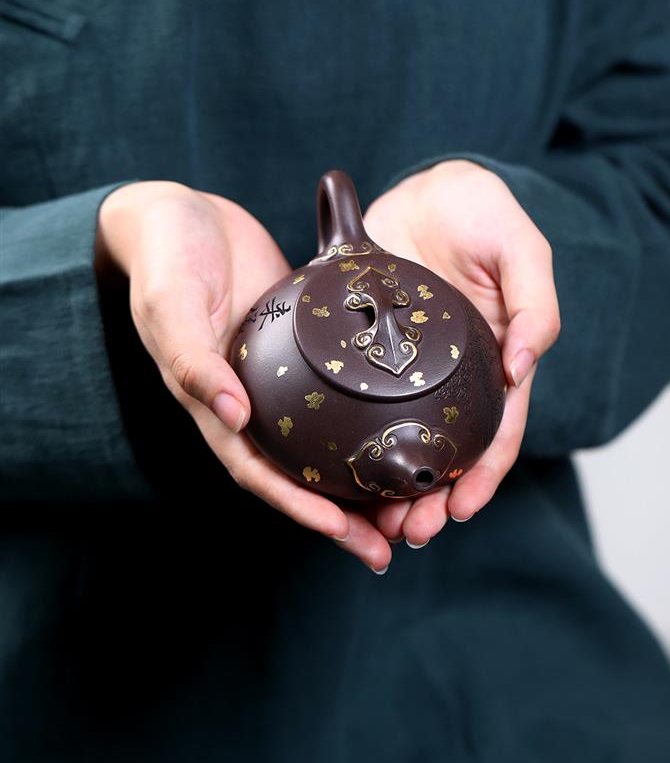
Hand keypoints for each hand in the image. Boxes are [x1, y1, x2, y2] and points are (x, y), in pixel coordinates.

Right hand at [95, 181, 392, 572]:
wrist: (177, 215)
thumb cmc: (167, 258)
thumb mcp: (172, 304)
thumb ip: (193, 360)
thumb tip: (234, 416)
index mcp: (213, 404)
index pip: (257, 472)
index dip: (297, 506)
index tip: (342, 530)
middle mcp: (247, 403)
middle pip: (298, 475)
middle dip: (341, 517)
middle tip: (390, 547)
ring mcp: (275, 381)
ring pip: (322, 445)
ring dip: (360, 480)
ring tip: (410, 506)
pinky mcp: (299, 352)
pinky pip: (337, 397)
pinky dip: (365, 420)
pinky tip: (405, 428)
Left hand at [363, 159, 560, 544]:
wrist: (425, 186)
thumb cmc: (481, 214)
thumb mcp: (521, 249)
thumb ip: (534, 304)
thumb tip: (522, 368)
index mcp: (494, 362)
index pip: (496, 434)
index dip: (482, 477)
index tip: (461, 510)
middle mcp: (451, 377)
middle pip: (445, 451)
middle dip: (432, 498)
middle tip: (410, 530)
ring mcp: (406, 370)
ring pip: (399, 440)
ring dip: (390, 485)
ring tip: (375, 521)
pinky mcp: (366, 355)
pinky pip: (358, 406)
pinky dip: (352, 442)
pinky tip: (337, 471)